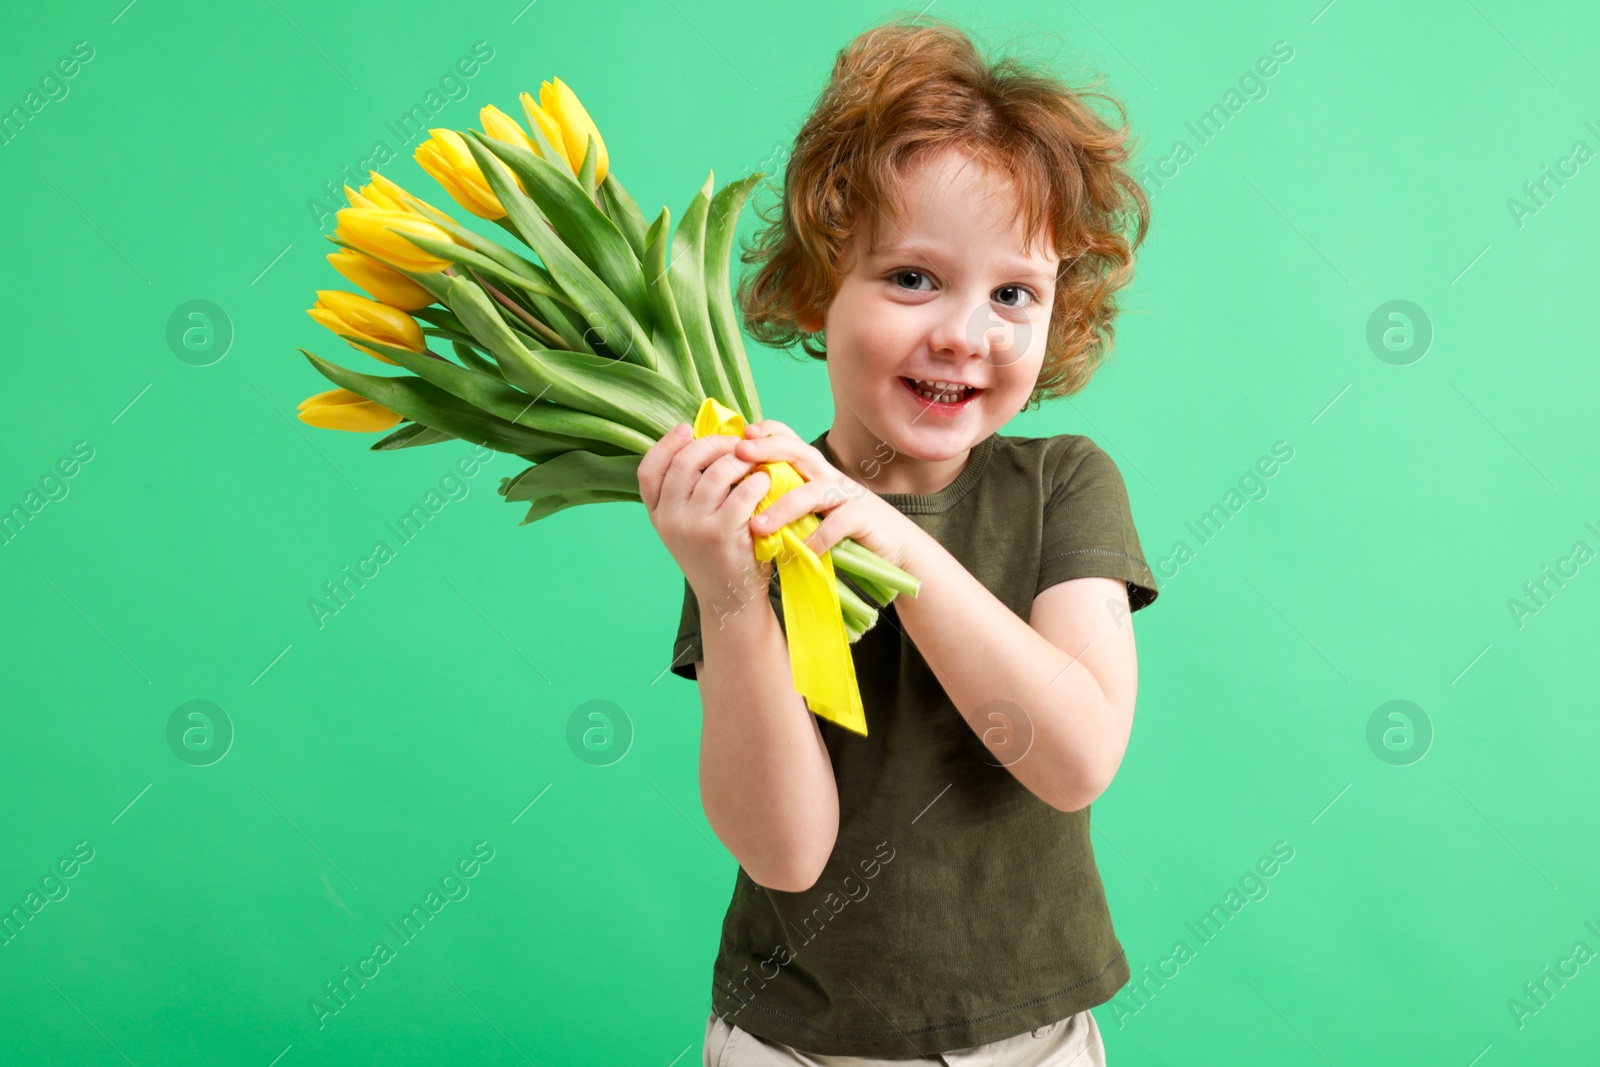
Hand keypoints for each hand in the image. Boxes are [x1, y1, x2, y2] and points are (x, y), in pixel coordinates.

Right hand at [637, 422, 775, 619]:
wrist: (730, 600)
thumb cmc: (715, 555)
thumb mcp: (687, 526)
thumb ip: (687, 492)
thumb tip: (703, 440)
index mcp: (658, 515)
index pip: (648, 470)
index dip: (665, 444)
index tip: (686, 429)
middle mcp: (670, 519)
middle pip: (686, 462)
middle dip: (714, 443)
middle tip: (736, 443)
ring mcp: (694, 526)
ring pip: (718, 471)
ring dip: (741, 459)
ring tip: (755, 461)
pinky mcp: (723, 534)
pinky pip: (744, 492)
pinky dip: (759, 481)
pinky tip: (767, 482)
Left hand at [733, 420, 919, 571]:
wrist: (894, 543)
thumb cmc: (846, 528)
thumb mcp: (815, 509)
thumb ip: (789, 500)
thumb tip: (745, 503)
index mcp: (815, 472)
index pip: (791, 441)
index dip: (768, 432)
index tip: (741, 433)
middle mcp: (830, 476)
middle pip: (800, 452)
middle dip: (769, 449)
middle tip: (740, 452)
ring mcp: (848, 495)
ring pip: (813, 492)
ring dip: (784, 508)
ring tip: (758, 525)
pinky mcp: (864, 517)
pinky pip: (840, 523)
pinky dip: (820, 536)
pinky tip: (804, 549)